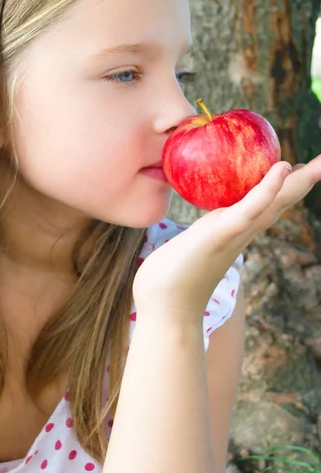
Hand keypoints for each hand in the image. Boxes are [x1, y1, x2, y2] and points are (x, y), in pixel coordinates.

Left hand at [133, 155, 320, 324]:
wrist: (165, 306)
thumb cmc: (172, 276)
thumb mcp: (190, 244)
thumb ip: (197, 234)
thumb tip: (193, 226)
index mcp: (237, 228)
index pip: (268, 201)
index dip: (287, 183)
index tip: (300, 166)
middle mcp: (244, 230)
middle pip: (282, 199)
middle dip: (307, 178)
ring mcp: (236, 232)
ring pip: (275, 202)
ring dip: (301, 180)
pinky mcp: (223, 233)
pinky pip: (250, 208)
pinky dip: (268, 189)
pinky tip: (283, 168)